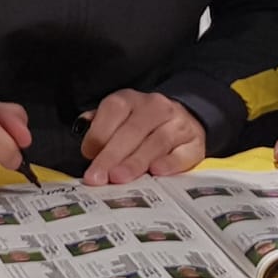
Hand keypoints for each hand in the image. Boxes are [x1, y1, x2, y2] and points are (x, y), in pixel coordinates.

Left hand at [79, 90, 205, 185]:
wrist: (183, 120)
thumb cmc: (142, 126)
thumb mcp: (118, 118)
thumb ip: (99, 125)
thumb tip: (82, 129)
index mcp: (130, 99)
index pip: (113, 111)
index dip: (98, 134)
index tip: (88, 155)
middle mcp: (155, 107)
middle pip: (132, 130)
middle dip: (112, 155)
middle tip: (98, 177)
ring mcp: (178, 123)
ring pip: (156, 141)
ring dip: (136, 162)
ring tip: (119, 178)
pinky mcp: (195, 142)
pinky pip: (183, 152)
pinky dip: (170, 163)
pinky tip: (157, 172)